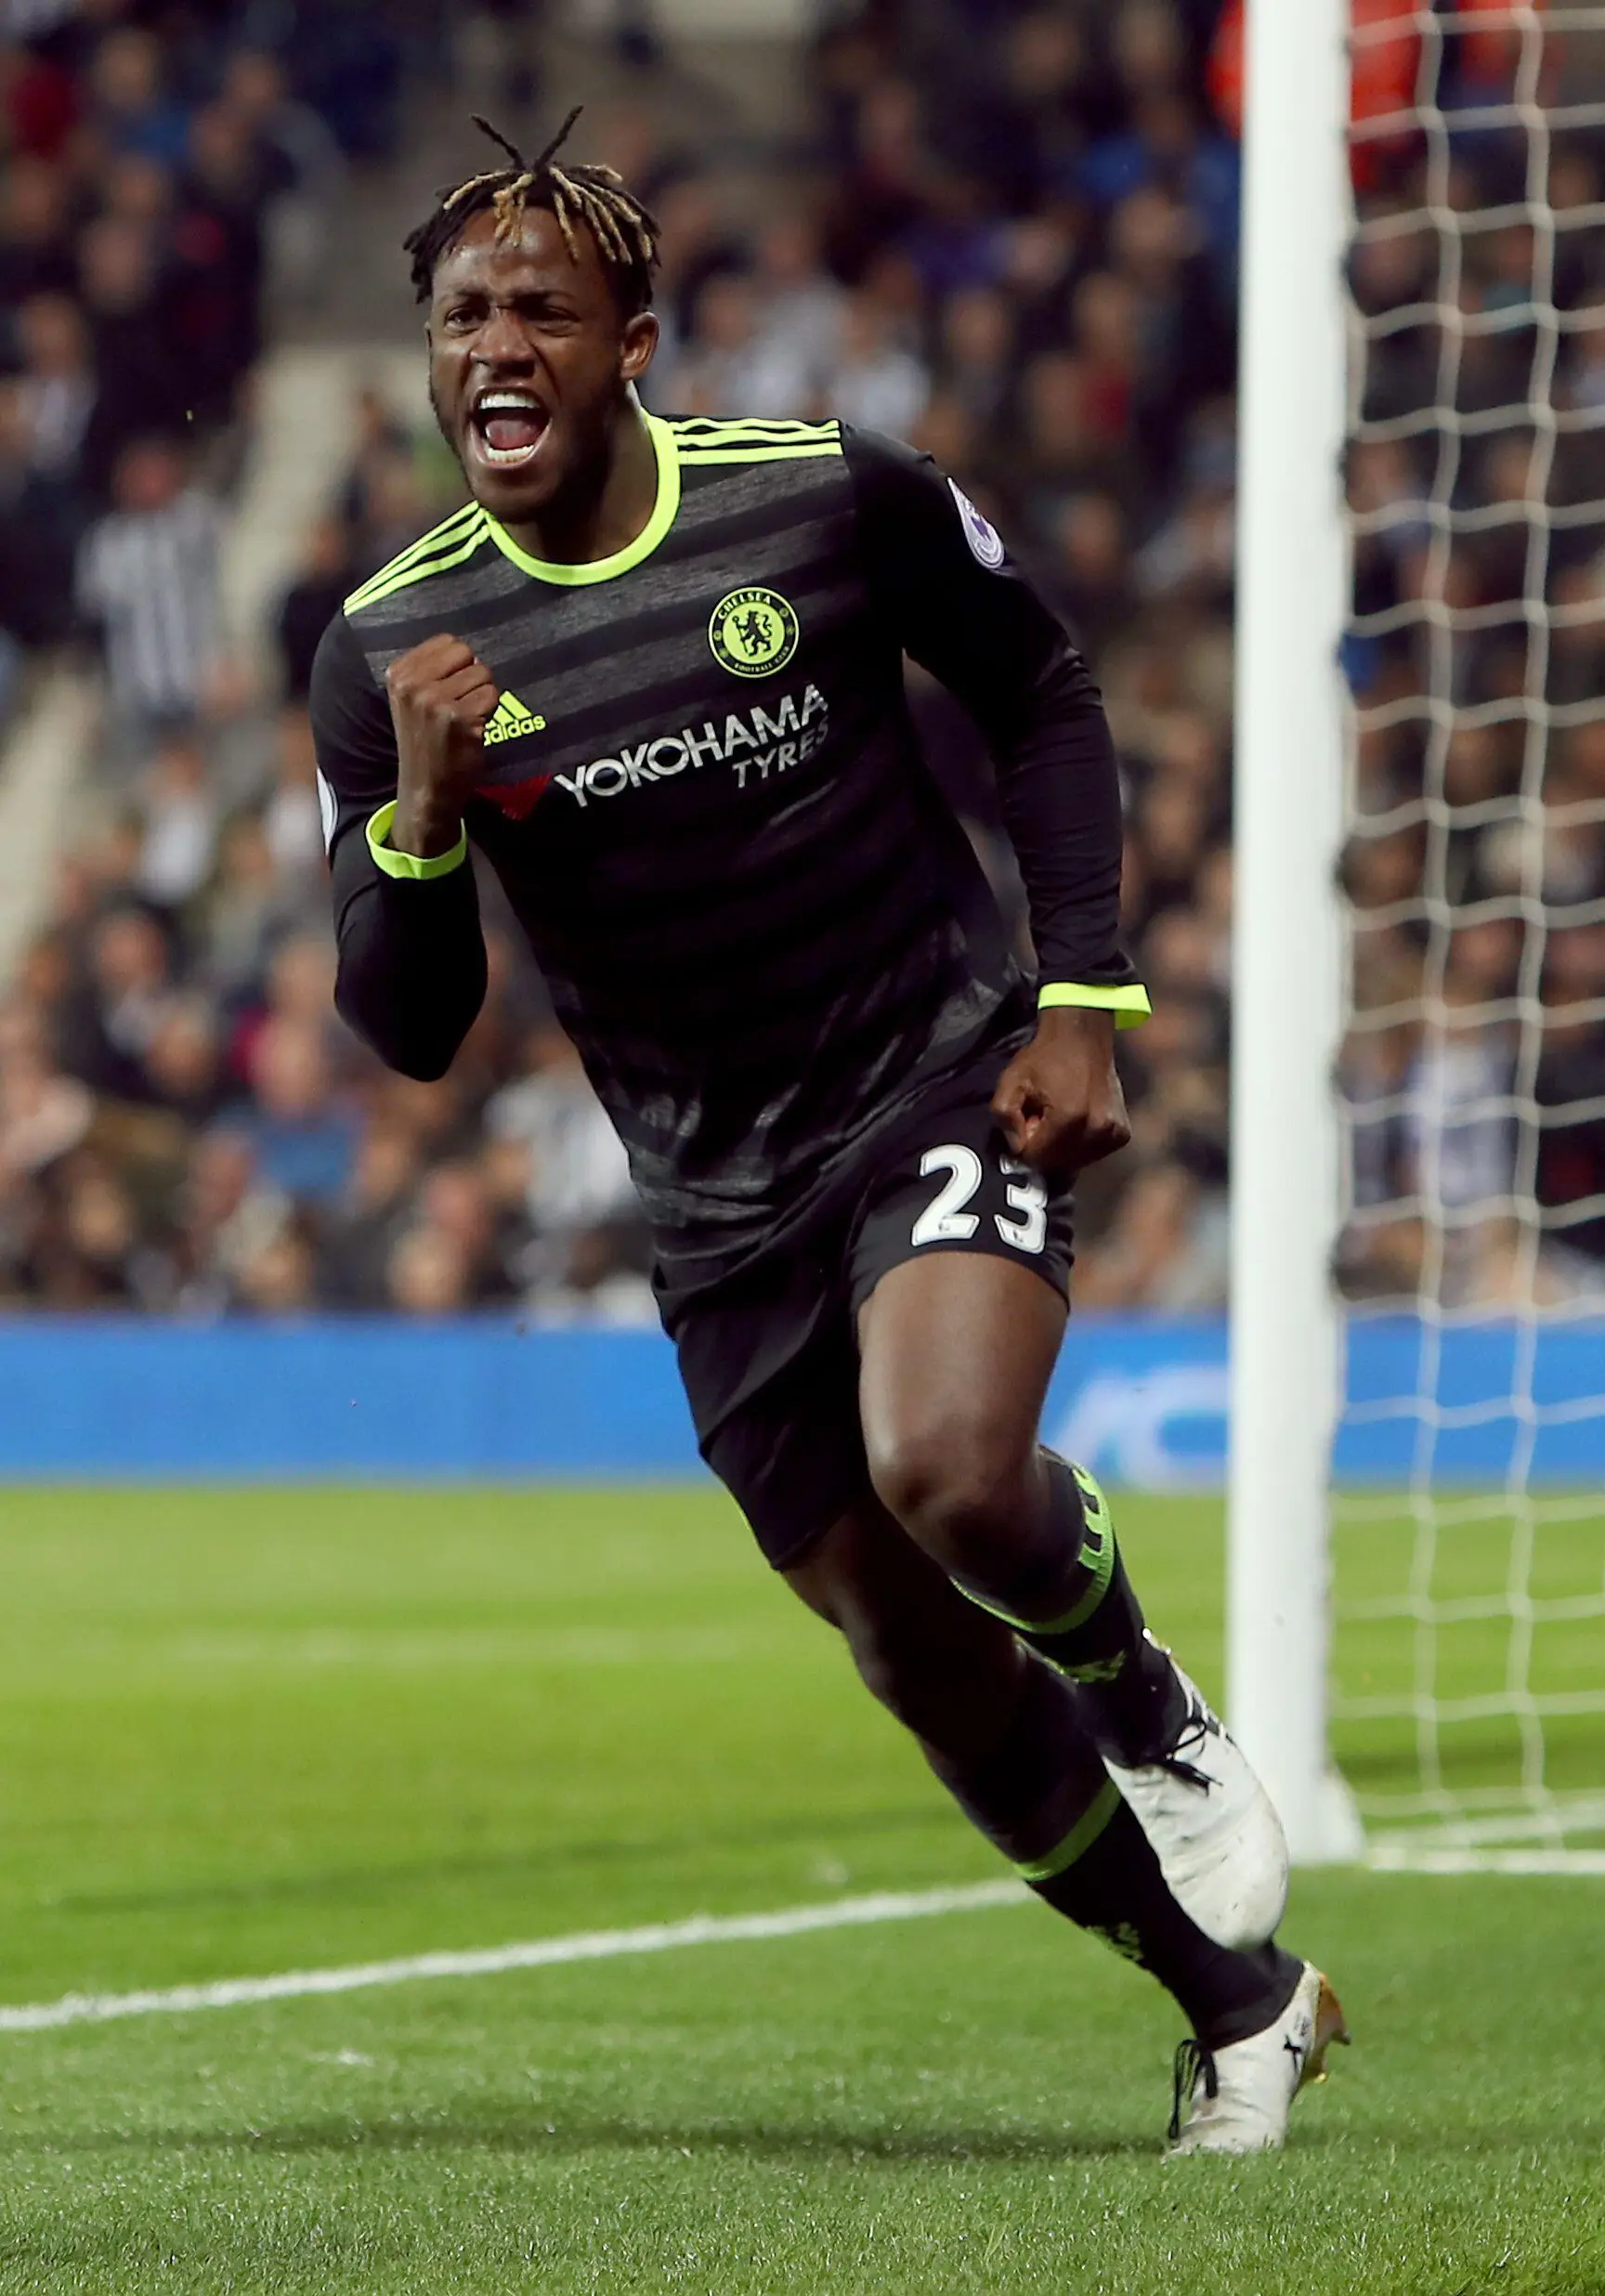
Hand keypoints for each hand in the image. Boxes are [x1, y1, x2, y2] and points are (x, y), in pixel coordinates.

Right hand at [384, 634, 498, 856]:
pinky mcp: (459, 718)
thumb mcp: (411, 699)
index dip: (457, 663)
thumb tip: (468, 652)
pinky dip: (490, 712)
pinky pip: (491, 696)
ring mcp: (435, 701)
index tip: (450, 688)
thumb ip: (431, 670)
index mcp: (398, 673)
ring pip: (483, 674)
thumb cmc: (424, 741)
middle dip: (472, 675)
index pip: (446, 641)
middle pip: (466, 653)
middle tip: (461, 703)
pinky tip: (473, 729)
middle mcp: (413, 684)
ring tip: (465, 718)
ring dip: (482, 696)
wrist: (426, 788)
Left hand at [991, 1005, 1131, 1178]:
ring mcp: (1113, 1133)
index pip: (1037, 1157)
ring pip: (1076, 1164)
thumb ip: (1003, 1116)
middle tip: (1040, 1120)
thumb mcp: (1011, 1080)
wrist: (1083, 1036)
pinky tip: (1075, 1123)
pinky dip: (1079, 1147)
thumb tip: (1016, 1147)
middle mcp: (1097, 1129)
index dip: (1024, 1144)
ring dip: (1061, 1150)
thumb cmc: (1045, 1057)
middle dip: (1043, 1149)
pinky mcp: (1122, 1134)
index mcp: (1070, 1117)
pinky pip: (1093, 1155)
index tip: (1025, 1122)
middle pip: (1057, 1164)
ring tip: (1058, 1119)